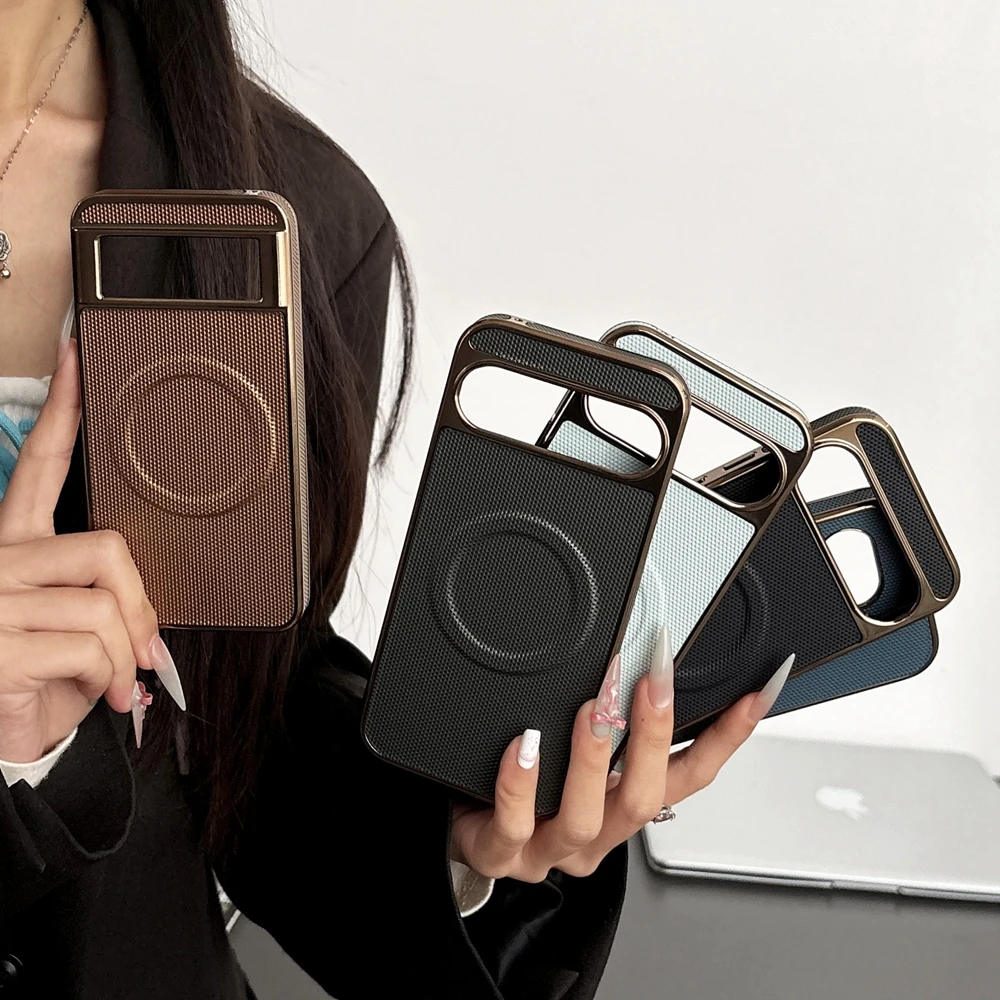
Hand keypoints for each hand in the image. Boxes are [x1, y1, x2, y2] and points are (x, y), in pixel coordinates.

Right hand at [0, 342, 171, 762]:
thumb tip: (149, 616)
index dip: (63, 409)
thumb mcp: (67, 628)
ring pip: (105, 605)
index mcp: (13, 544)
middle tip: (143, 646)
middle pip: (109, 548)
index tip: (78, 357)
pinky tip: (97, 696)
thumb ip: (100, 597)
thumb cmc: (34, 678)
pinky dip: (111, 678)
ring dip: (128, 653)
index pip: (40, 465)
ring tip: (119, 682)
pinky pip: (92, 647)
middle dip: (142, 604)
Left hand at [450, 630, 793, 881]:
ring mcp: (547, 849)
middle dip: (653, 738)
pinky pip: (513, 827)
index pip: (688, 777)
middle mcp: (594, 834)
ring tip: (592, 710)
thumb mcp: (576, 753)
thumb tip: (640, 658)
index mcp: (621, 807)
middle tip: (653, 681)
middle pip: (641, 799)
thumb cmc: (527, 788)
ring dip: (591, 759)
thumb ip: (611, 718)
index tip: (754, 694)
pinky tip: (525, 747)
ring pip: (583, 819)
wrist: (460, 828)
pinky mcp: (499, 853)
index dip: (726, 738)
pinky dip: (521, 785)